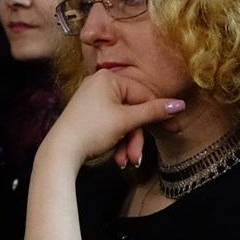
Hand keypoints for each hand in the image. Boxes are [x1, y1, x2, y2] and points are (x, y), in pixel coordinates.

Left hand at [43, 70, 185, 170]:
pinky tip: (117, 158)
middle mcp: (100, 84)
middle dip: (136, 137)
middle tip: (139, 156)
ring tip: (126, 161)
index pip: (143, 94)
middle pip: (133, 110)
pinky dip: (117, 141)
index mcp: (109, 78)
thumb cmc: (91, 131)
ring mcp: (94, 99)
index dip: (158, 114)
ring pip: (123, 121)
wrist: (60, 152)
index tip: (173, 129)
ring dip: (128, 143)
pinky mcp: (90, 114)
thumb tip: (180, 104)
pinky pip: (112, 124)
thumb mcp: (126, 121)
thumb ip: (153, 112)